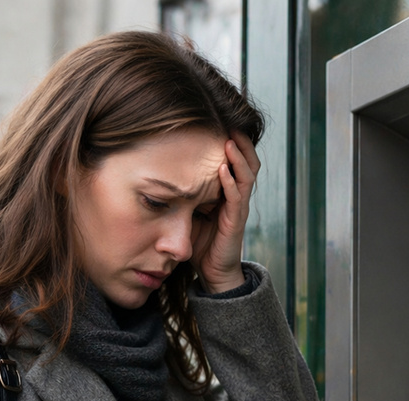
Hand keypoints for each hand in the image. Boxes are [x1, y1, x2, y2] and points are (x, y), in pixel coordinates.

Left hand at [192, 131, 260, 293]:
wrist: (212, 273)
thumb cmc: (200, 242)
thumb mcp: (188, 210)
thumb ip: (184, 192)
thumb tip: (161, 170)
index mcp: (226, 191)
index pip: (235, 159)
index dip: (231, 140)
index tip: (219, 120)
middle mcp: (236, 196)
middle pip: (246, 160)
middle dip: (240, 141)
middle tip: (230, 120)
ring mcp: (238, 208)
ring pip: (246, 174)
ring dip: (238, 156)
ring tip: (229, 138)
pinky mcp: (236, 221)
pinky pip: (236, 197)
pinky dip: (230, 181)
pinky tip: (223, 168)